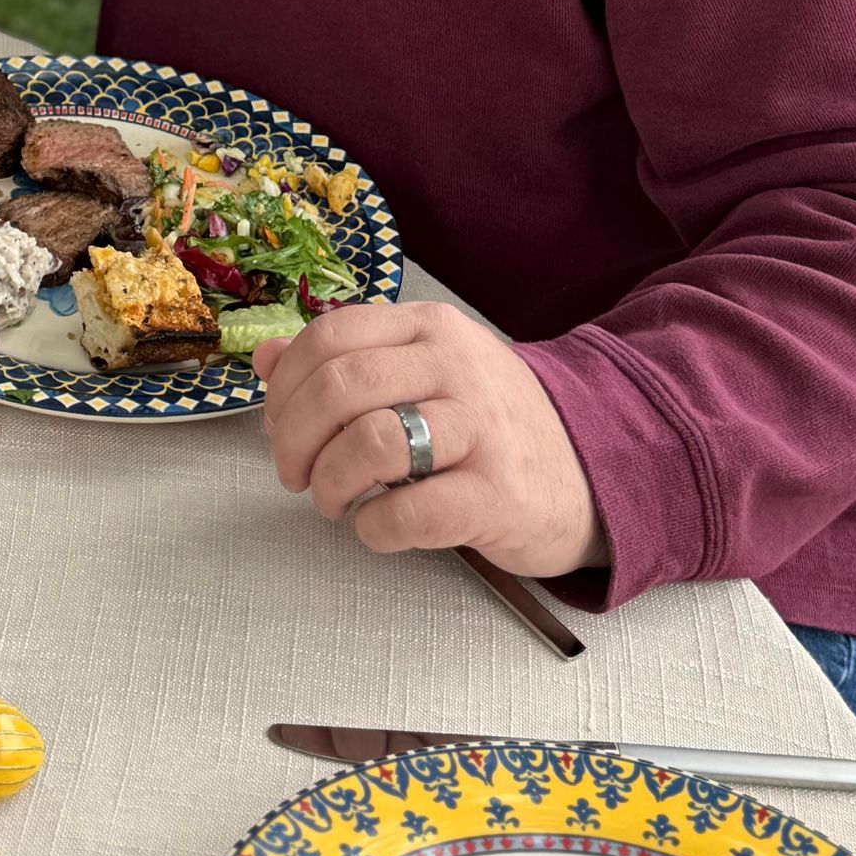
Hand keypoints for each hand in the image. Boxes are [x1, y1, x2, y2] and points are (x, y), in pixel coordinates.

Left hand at [254, 301, 607, 578]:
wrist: (591, 471)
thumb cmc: (488, 423)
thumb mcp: (422, 370)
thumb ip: (344, 361)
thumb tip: (264, 359)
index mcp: (428, 327)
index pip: (328, 337)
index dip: (284, 387)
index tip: (276, 426)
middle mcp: (454, 367)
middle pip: (338, 387)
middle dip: (293, 438)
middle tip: (293, 473)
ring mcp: (481, 429)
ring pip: (370, 443)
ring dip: (330, 484)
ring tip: (334, 502)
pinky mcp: (499, 495)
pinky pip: (409, 512)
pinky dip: (374, 528)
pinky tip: (377, 528)